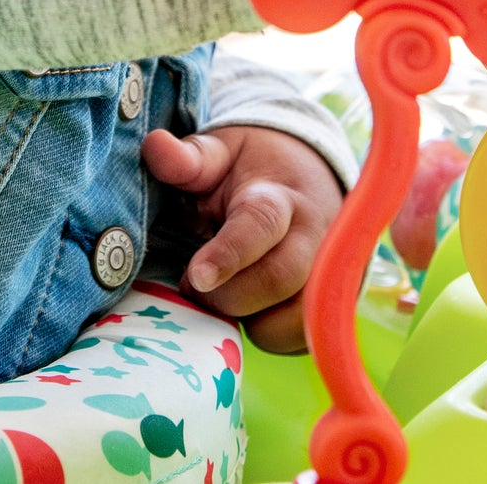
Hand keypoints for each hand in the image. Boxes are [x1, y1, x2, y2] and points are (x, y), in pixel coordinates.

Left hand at [141, 124, 342, 352]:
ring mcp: (329, 274)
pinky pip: (298, 340)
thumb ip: (188, 158)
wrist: (309, 173)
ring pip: (293, 320)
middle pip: (280, 279)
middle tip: (195, 284)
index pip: (261, 224)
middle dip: (228, 296)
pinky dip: (267, 334)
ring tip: (224, 294)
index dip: (230, 253)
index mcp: (280, 196)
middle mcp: (314, 237)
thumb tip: (153, 146)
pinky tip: (248, 307)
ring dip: (249, 319)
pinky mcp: (332, 305)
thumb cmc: (252, 170)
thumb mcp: (221, 153)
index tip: (196, 276)